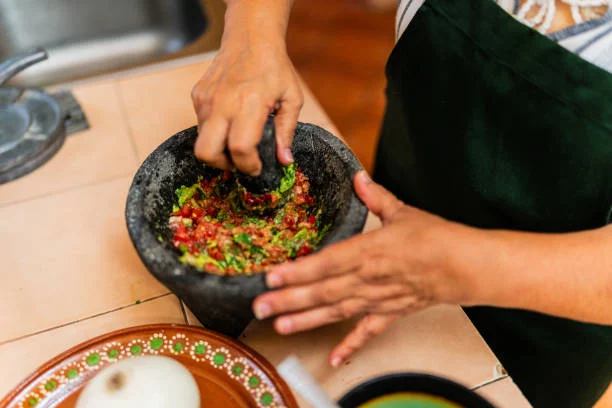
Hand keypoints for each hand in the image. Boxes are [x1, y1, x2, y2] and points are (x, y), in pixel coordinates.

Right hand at [191, 35, 302, 174]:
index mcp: (249, 104)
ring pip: (201, 141)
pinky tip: (230, 122)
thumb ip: (287, 131)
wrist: (250, 38)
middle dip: (223, 165)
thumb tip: (284, 161)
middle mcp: (222, 103)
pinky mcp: (197, 95)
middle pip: (207, 153)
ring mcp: (206, 99)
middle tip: (239, 162)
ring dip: (218, 148)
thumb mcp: (292, 99)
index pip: (240, 148)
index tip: (257, 168)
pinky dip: (214, 132)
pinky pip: (200, 125)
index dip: (248, 166)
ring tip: (237, 140)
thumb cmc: (274, 67)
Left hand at [252, 171, 477, 365]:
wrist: (467, 266)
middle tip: (259, 307)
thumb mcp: (403, 212)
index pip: (325, 263)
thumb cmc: (436, 238)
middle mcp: (368, 278)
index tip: (271, 276)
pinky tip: (333, 358)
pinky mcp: (391, 312)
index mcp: (369, 251)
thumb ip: (376, 196)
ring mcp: (378, 299)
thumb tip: (358, 177)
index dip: (297, 271)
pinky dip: (351, 345)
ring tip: (280, 327)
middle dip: (288, 300)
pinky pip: (368, 331)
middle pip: (323, 291)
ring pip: (337, 312)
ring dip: (307, 320)